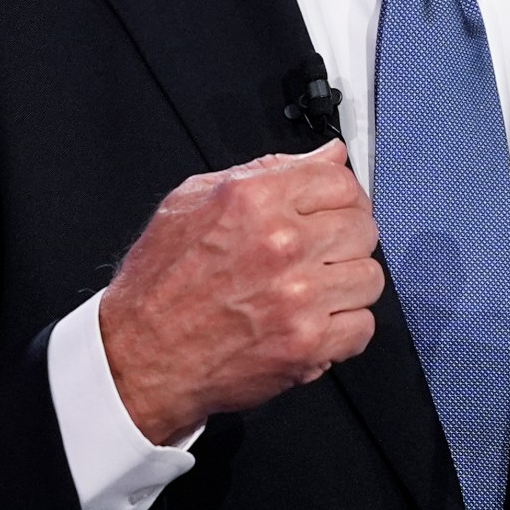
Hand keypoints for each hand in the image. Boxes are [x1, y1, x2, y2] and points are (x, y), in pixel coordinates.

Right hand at [100, 141, 384, 443]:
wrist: (139, 355)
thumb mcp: (194, 200)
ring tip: (314, 291)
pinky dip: (344, 329)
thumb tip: (326, 154)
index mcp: (255, 199)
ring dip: (347, 285)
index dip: (341, 196)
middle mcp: (282, 244)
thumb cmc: (160, 283)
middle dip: (345, 239)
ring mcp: (299, 296)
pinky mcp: (307, 344)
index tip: (334, 209)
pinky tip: (314, 323)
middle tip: (318, 254)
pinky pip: (362, 327)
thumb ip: (269, 170)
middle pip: (363, 227)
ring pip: (369, 277)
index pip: (341, 180)